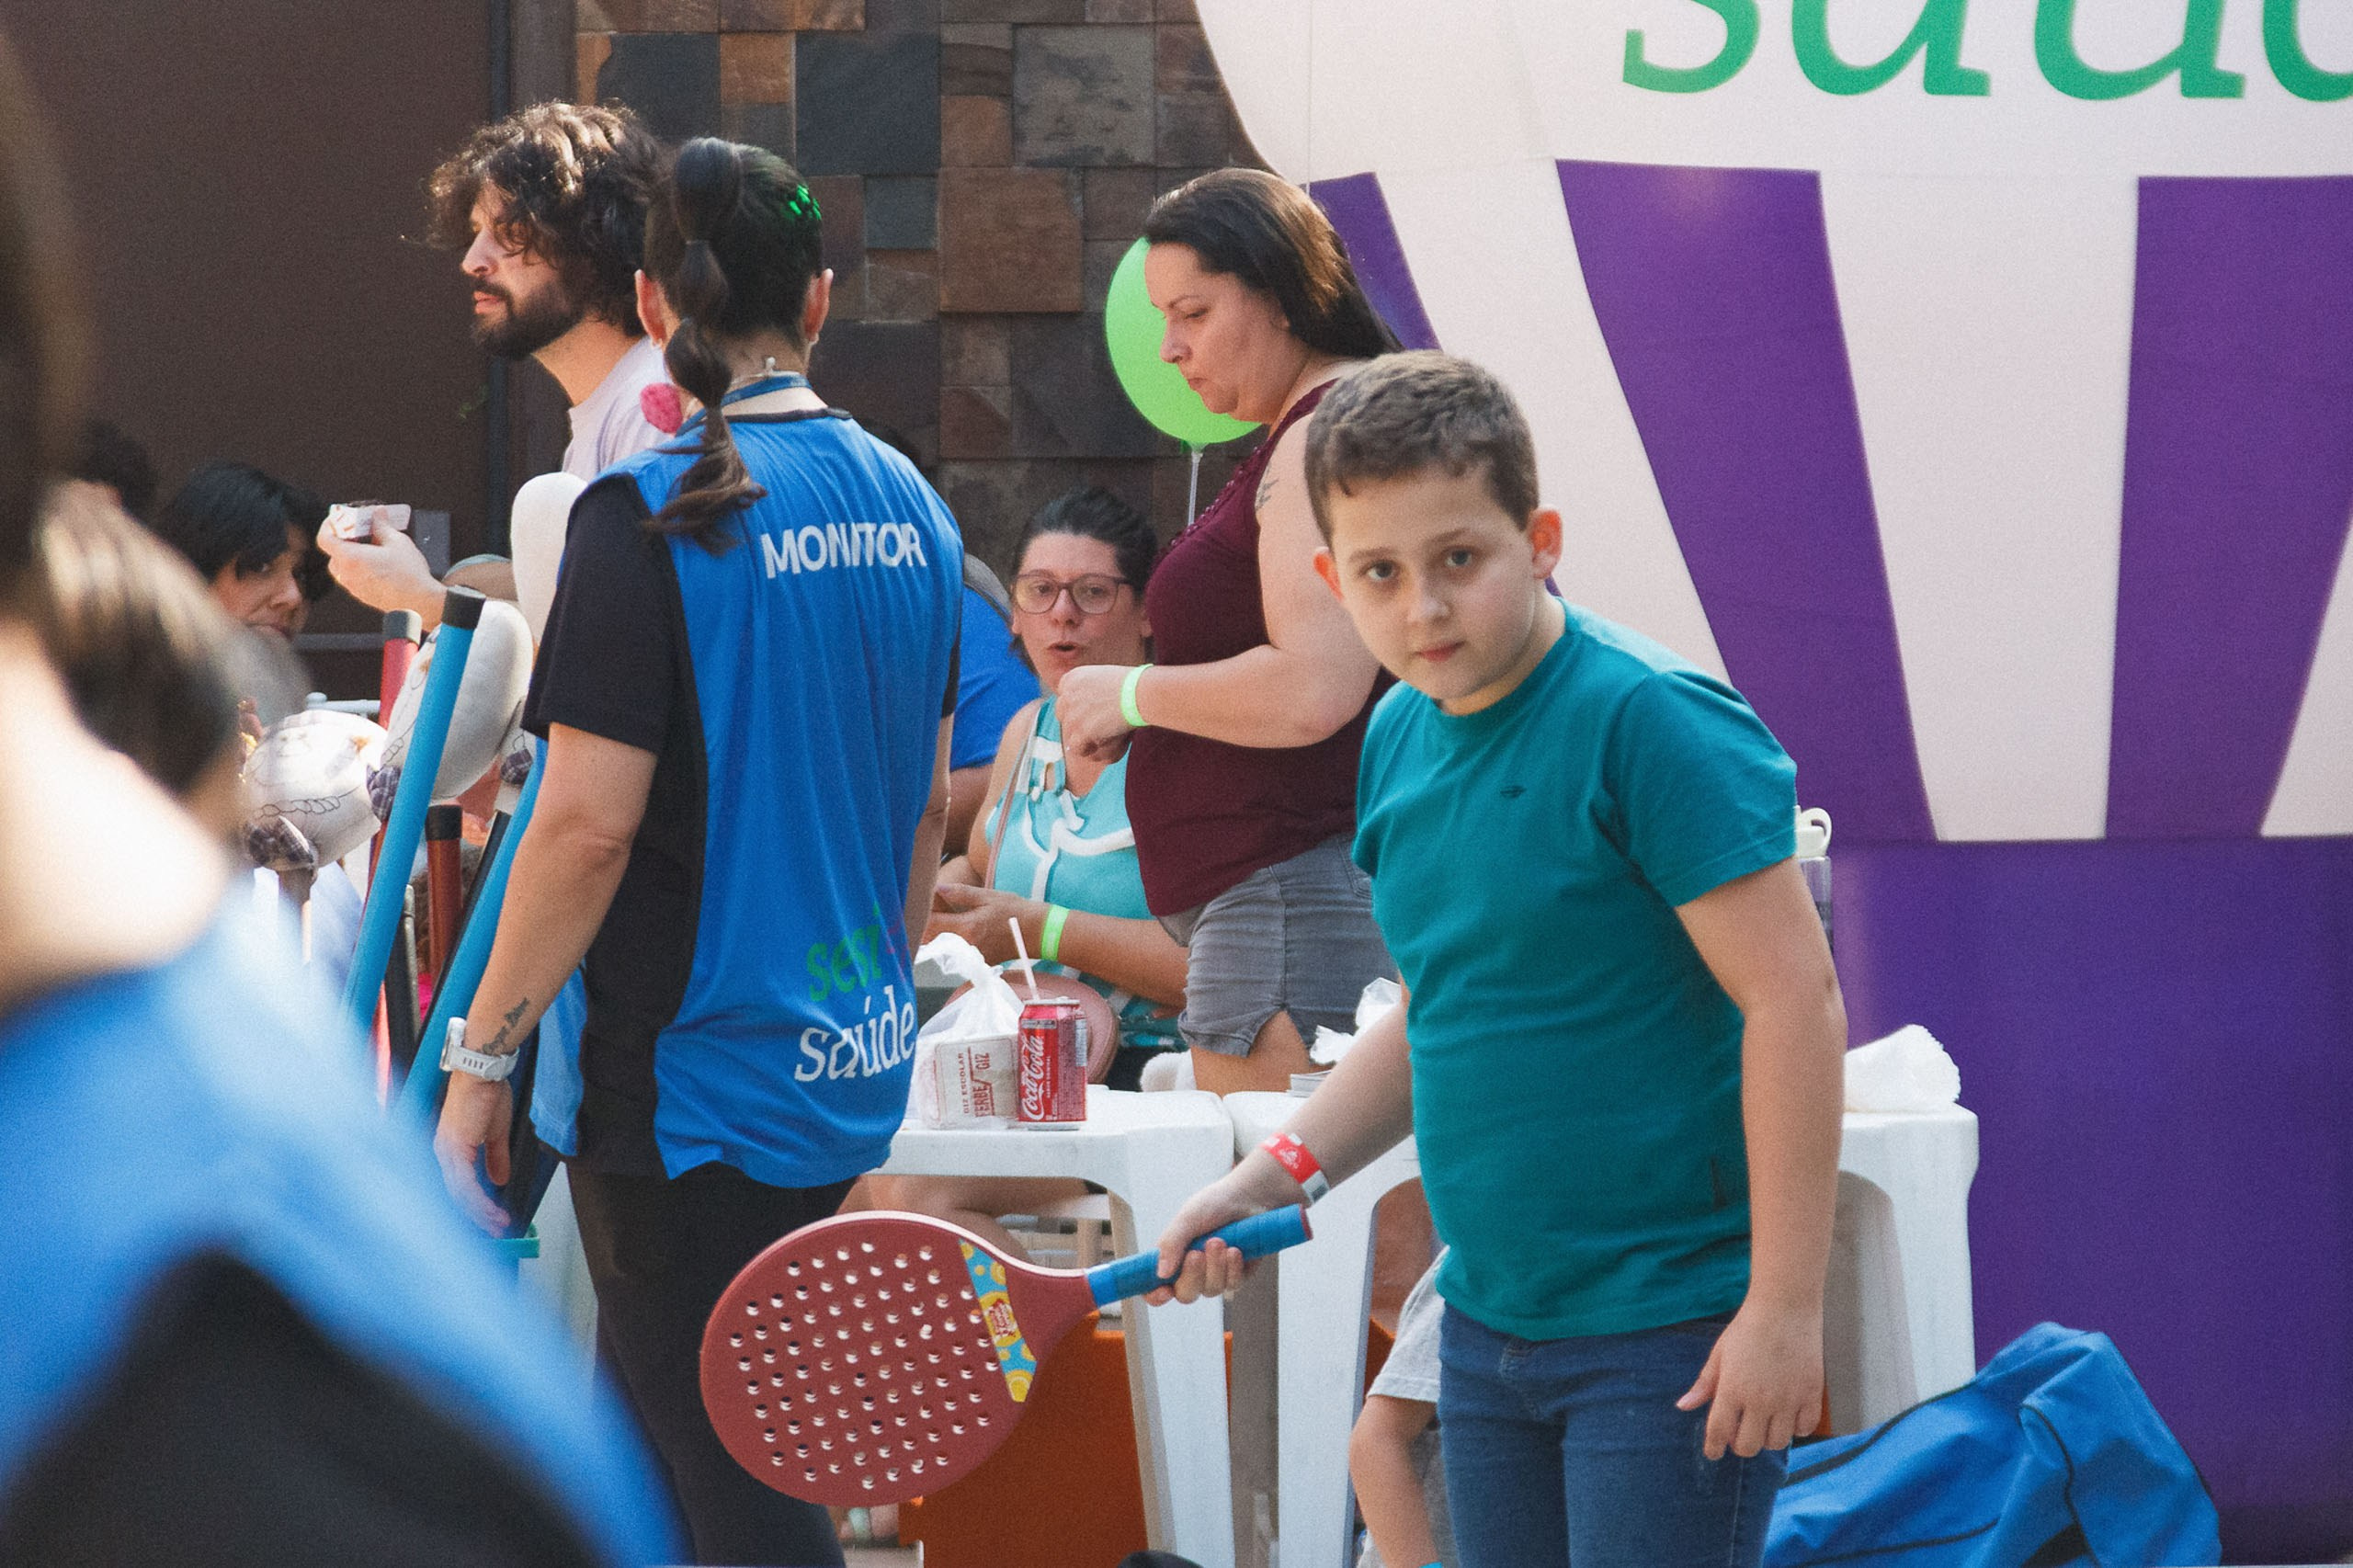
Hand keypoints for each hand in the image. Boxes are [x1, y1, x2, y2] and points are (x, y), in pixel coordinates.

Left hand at [316, 515, 442, 621]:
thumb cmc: (409, 576)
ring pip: (343, 566)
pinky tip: (377, 562)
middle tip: (358, 531)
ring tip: (371, 547)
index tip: (339, 519)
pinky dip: (359, 567)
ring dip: (351, 554)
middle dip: (343, 539)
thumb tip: (378, 514)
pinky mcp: (362, 595)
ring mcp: (354, 587)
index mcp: (351, 558)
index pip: (324, 539)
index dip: (328, 525)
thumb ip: (382, 525)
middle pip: (333, 552)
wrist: (419, 603)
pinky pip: (352, 577)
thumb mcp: (397, 541)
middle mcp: (347, 574)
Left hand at [434, 1070, 514, 1233]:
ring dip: (480, 1212)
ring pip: (459, 1194)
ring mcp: (447, 1152)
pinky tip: (491, 1209)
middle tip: (495, 1230)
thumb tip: (500, 1180)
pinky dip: (479, 1200)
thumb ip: (496, 1158)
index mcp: (451, 1149)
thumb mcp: (496, 1132)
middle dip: (478, 1216)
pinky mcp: (455, 1149)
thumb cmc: (486, 1093)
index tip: (492, 1218)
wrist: (482, 1073)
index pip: (458, 1186)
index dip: (475, 1205)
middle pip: (456, 1195)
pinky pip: (465, 1184)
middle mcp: (443, 1153)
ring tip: (499, 1223)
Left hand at [925, 883, 1036, 963]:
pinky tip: (956, 929)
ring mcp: (971, 957)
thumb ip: (960, 893)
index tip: (919, 902)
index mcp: (966, 927)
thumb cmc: (1015, 911)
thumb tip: (936, 887)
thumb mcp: (988, 896)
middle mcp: (965, 946)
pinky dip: (949, 942)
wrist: (1039, 933)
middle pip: (929, 939)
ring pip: (940, 947)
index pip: (930, 924)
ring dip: (935, 934)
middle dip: (925, 925)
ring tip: (942, 917)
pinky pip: (954, 953)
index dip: (920, 913)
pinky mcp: (977, 962)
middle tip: (928, 909)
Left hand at [1054, 663, 1136, 762]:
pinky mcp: (1082, 730)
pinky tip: (1098, 745)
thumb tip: (1087, 706)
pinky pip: (1076, 746)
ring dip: (1082, 736)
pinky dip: (1086, 748)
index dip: (1076, 706)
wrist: (1140, 693)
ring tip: (1099, 738)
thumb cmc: (1131, 684)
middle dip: (1076, 721)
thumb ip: (1089, 689)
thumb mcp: (1103, 677)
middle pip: (1062, 714)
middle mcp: (1068, 695)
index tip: (1089, 712)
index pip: (1064, 696)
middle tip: (1093, 726)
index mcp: (1071, 679)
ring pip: (1069, 731)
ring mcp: (1073, 714)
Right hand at [1144, 1151, 1304, 1306]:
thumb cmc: (1213, 1204)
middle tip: (1196, 1254)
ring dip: (1215, 1266)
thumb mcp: (1187, 1219)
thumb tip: (1160, 1273)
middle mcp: (1192, 1272)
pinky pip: (1232, 1285)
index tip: (1163, 1292)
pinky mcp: (1237, 1276)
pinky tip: (1235, 1250)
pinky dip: (1233, 1267)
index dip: (1155, 1295)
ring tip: (1219, 1240)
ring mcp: (1215, 1276)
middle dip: (1192, 1276)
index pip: (1155, 1287)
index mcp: (1172, 1258)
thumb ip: (1171, 1244)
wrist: (1248, 1198)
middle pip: (1185, 1294)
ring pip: (1210, 1290)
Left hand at [1676, 1298, 1824, 1458]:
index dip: (1713, 1447)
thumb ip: (1704, 1384)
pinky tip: (1788, 1417)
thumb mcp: (1719, 1353)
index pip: (1719, 1432)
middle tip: (1740, 1433)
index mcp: (1732, 1390)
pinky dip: (1795, 1429)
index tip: (1713, 1452)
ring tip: (1763, 1424)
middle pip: (1748, 1446)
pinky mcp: (1811, 1395)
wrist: (1785, 1308)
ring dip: (1767, 1438)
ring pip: (1776, 1442)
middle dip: (1740, 1444)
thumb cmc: (1748, 1328)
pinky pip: (1804, 1429)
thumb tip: (1683, 1407)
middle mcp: (1759, 1400)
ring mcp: (1787, 1400)